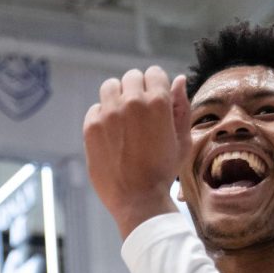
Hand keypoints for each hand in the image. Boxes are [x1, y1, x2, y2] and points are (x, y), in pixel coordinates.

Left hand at [84, 67, 190, 238]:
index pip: (154, 73)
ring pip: (110, 86)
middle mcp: (131, 102)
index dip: (156, 86)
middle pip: (131, 77)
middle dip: (136, 90)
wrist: (137, 199)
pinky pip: (95, 109)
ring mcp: (108, 113)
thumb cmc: (163, 171)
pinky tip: (111, 135)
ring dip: (117, 97)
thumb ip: (181, 107)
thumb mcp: (182, 139)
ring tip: (122, 118)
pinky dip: (101, 116)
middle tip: (138, 113)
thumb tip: (178, 79)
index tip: (154, 101)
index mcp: (158, 101)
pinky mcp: (91, 127)